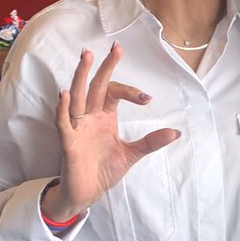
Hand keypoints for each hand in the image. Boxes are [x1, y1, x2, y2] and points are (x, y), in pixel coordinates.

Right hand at [42, 43, 180, 221]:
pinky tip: (66, 94)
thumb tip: (176, 132)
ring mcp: (77, 128)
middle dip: (103, 67)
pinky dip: (63, 109)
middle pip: (95, 86)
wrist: (88, 193)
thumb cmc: (104, 170)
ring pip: (77, 97)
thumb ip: (151, 142)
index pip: (114, 93)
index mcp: (104, 117)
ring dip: (80, 77)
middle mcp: (89, 117)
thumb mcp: (132, 154)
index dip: (130, 92)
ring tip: (86, 57)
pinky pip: (63, 123)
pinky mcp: (68, 143)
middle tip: (115, 47)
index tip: (147, 99)